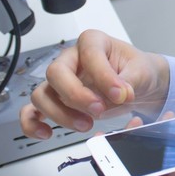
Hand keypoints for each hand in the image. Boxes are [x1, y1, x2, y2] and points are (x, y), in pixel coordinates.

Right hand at [19, 29, 169, 139]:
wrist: (138, 84)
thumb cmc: (136, 70)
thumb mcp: (142, 71)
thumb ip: (131, 80)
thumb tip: (121, 93)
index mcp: (93, 42)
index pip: (89, 55)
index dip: (103, 76)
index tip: (120, 94)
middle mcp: (72, 59)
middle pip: (56, 73)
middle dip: (76, 95)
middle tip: (99, 110)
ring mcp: (62, 81)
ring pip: (42, 94)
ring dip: (60, 114)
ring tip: (86, 125)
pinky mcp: (58, 101)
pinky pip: (32, 112)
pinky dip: (33, 124)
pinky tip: (47, 133)